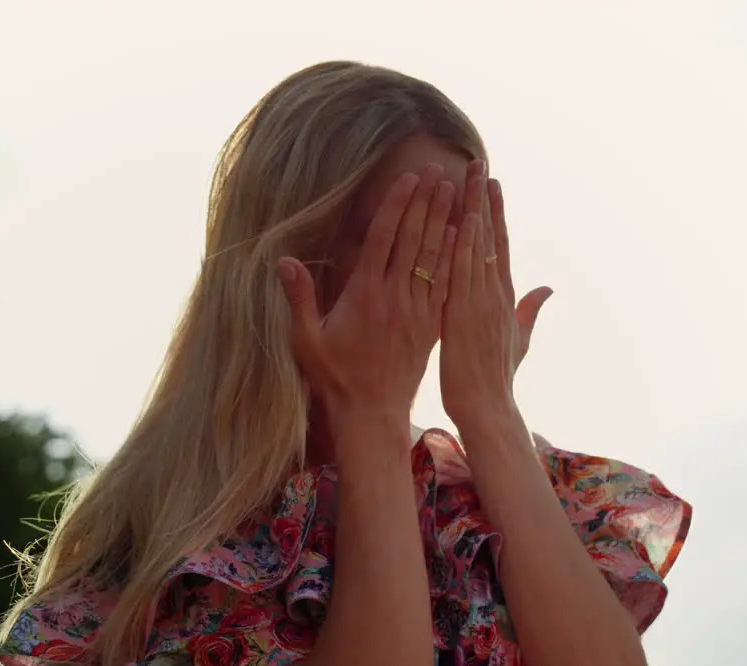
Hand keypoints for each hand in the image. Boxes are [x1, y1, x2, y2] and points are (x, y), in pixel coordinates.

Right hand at [277, 164, 455, 418]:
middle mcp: (394, 298)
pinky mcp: (431, 325)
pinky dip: (454, 257)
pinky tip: (462, 235)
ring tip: (457, 191)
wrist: (370, 413)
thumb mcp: (306, 338)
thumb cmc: (333, 376)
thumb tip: (283, 260)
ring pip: (435, 258)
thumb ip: (298, 297)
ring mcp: (416, 311)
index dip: (399, 205)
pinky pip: (446, 284)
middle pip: (415, 240)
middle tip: (440, 170)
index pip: (385, 239)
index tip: (411, 178)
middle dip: (428, 203)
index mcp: (364, 295)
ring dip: (445, 222)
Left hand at [439, 161, 551, 424]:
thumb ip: (529, 310)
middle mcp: (494, 293)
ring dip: (472, 211)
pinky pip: (461, 273)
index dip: (496, 213)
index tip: (492, 184)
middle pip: (490, 237)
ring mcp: (479, 302)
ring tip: (469, 177)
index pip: (500, 245)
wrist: (487, 406)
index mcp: (503, 297)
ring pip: (476, 247)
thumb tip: (547, 288)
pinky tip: (459, 220)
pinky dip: (462, 246)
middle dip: (484, 199)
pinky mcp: (463, 314)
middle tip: (480, 164)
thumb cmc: (496, 377)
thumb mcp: (519, 339)